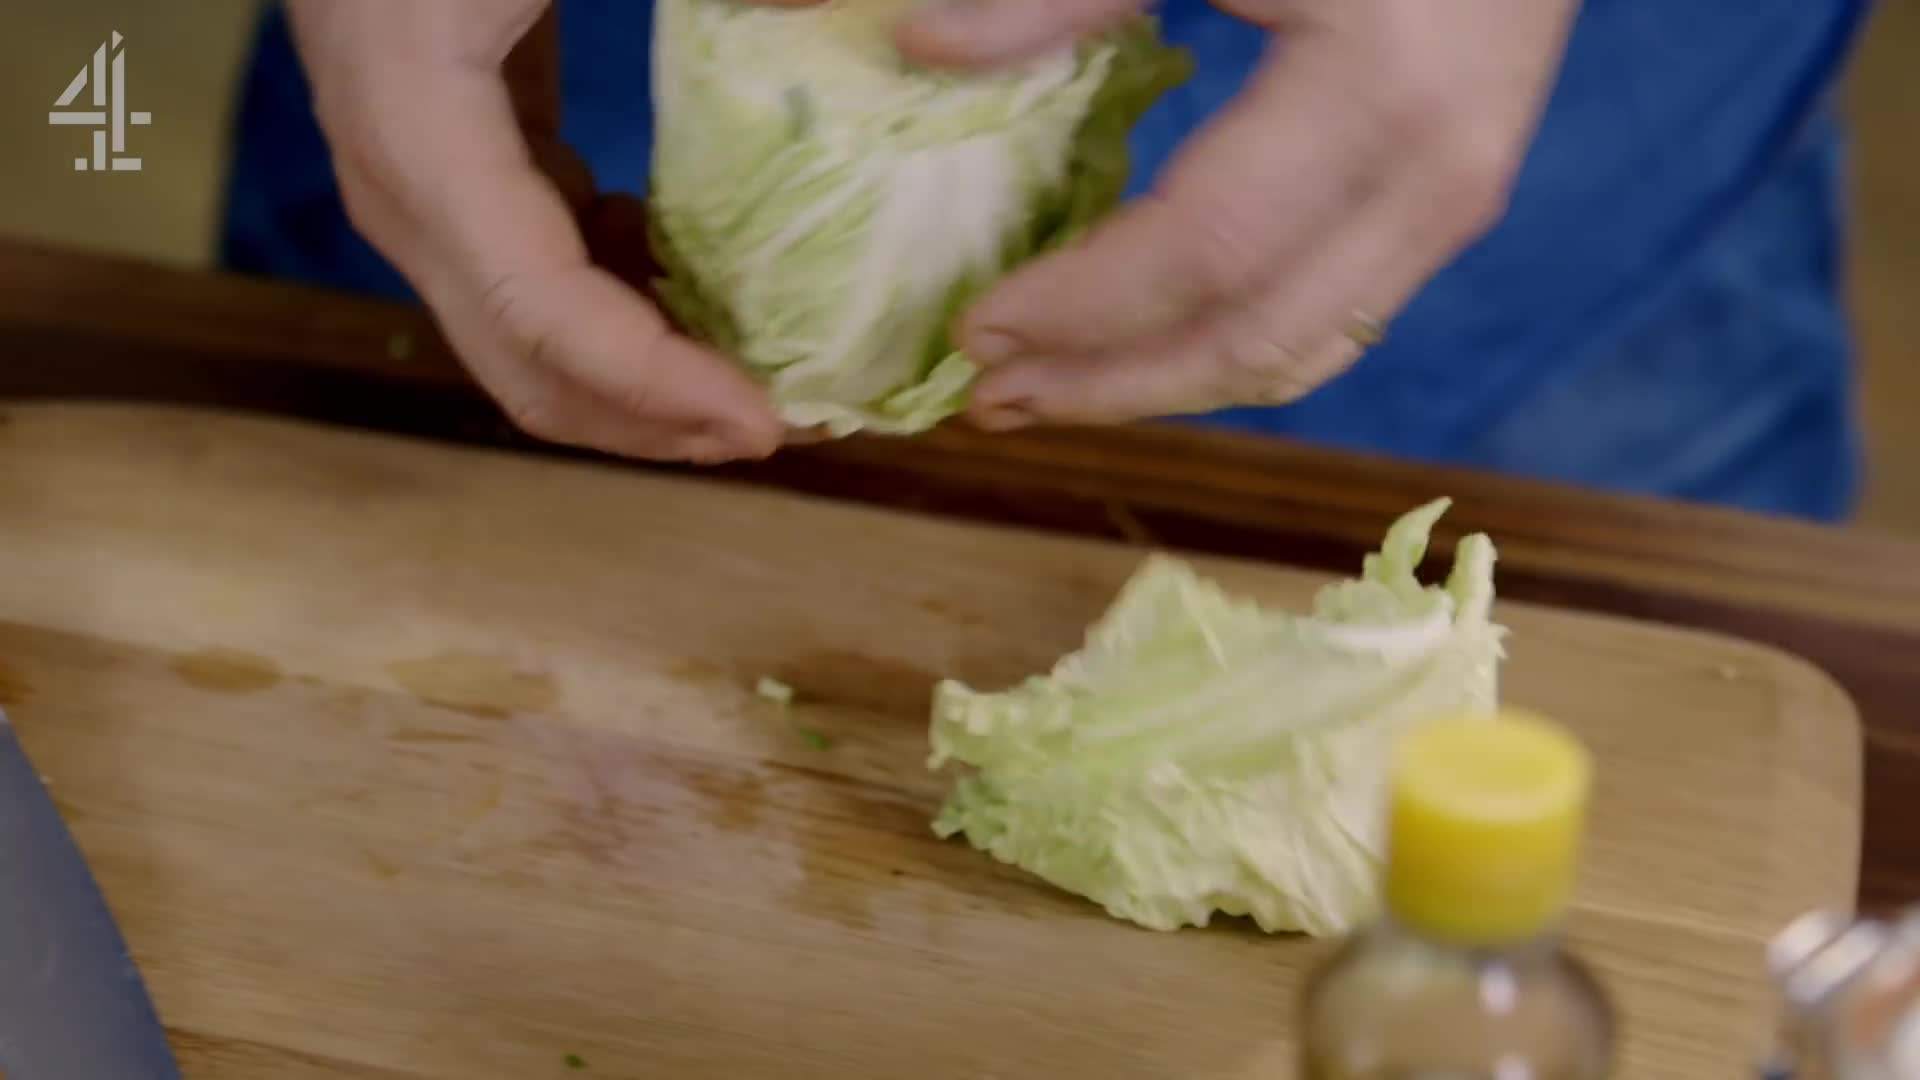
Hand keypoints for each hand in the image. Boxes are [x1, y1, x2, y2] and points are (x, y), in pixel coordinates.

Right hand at [288, 0, 808, 462]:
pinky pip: (538, 287)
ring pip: (531, 345)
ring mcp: (420, 192)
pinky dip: (625, 317)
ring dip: (648, 383)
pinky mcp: (455, 175)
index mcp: (422, 135)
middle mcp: (405, 193)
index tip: (766, 418)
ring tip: (767, 381)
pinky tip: (704, 298)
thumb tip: (827, 10)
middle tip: (789, 429)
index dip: (656, 383)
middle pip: (532, 368)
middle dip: (660, 421)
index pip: (543, 313)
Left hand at [898, 0, 1580, 429]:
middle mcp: (1432, 180)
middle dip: (1108, 385)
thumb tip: (919, 48)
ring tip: (1047, 395)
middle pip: (1249, 340)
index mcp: (1376, 95)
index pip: (1202, 250)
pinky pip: (1330, 323)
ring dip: (1163, 390)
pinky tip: (1139, 350)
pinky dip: (1224, 352)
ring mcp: (1455, 207)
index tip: (972, 328)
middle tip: (989, 399)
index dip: (1081, 304)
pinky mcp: (1451, 212)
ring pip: (1296, 356)